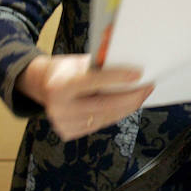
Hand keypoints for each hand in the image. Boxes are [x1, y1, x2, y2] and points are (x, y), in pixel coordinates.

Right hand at [16, 54, 153, 140]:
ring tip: (141, 94)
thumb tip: (127, 57)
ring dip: (128, 106)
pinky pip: (101, 124)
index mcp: (59, 86)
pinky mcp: (70, 133)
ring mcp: (64, 124)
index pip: (93, 81)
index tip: (138, 74)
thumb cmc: (66, 70)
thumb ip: (100, 63)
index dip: (117, 78)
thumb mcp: (79, 61)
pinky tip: (126, 104)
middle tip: (148, 87)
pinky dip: (116, 114)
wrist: (43, 86)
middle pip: (105, 105)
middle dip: (131, 97)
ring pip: (106, 117)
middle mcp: (59, 108)